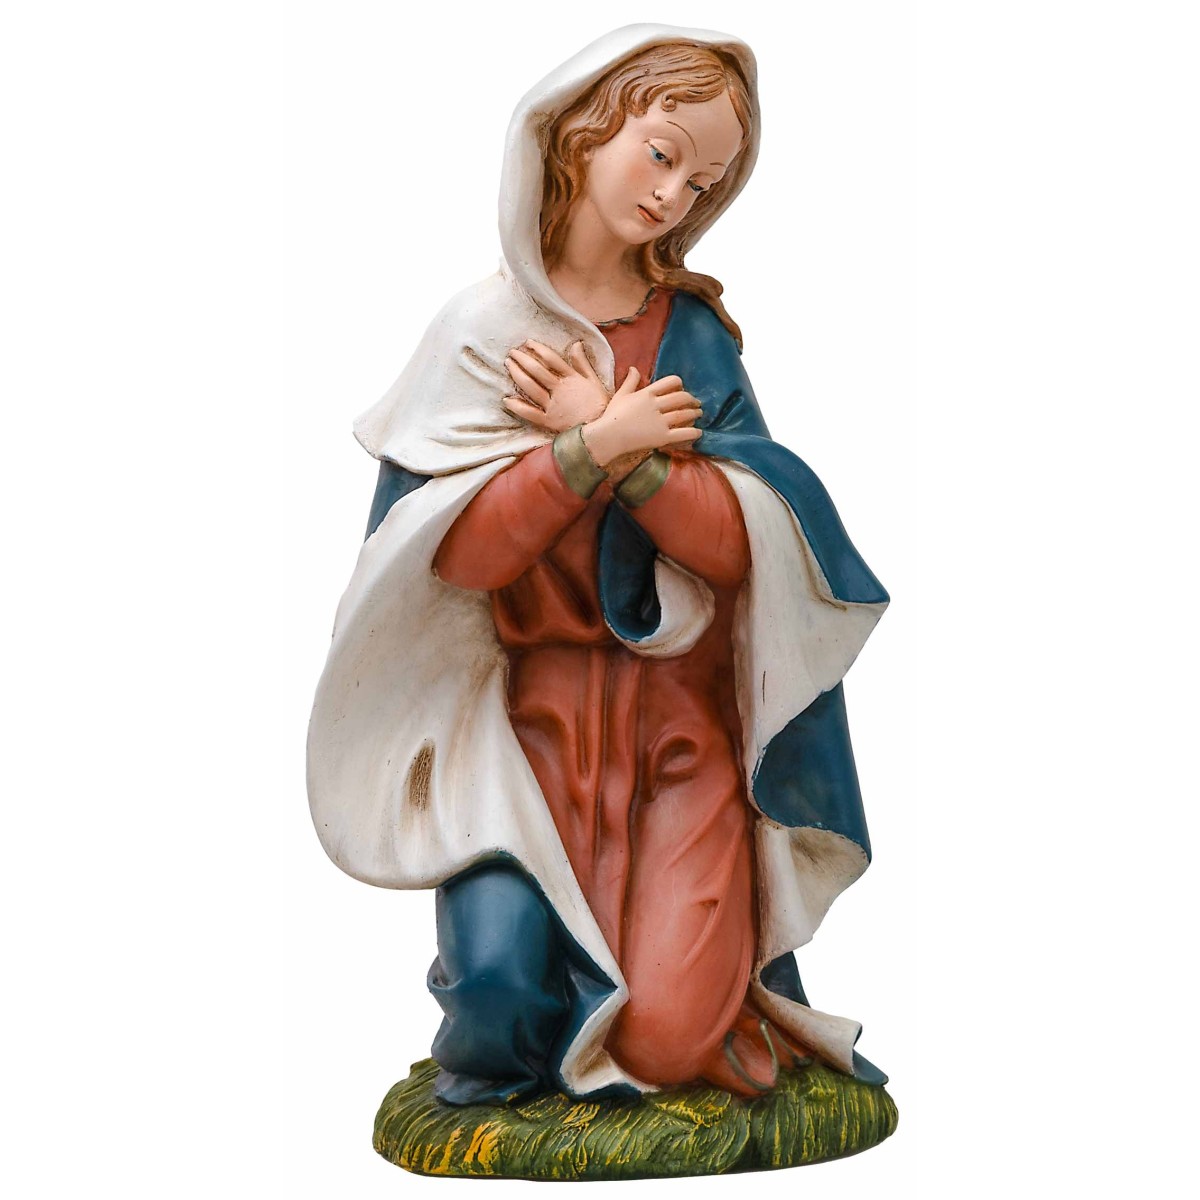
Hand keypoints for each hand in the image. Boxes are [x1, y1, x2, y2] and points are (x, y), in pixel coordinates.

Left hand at [503, 339, 609, 432]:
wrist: (603, 430)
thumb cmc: (599, 405)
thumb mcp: (594, 381)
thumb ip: (583, 362)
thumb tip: (576, 343)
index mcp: (571, 379)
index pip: (551, 359)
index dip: (538, 349)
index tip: (527, 343)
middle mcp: (560, 390)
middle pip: (537, 371)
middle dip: (523, 359)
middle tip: (512, 352)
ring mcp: (553, 406)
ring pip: (531, 388)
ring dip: (517, 375)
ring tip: (509, 365)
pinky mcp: (549, 422)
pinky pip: (530, 413)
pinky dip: (518, 407)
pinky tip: (507, 400)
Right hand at [581, 368, 701, 466]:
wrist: (608, 437)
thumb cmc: (612, 417)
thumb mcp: (621, 395)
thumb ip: (630, 381)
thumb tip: (633, 368)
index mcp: (647, 393)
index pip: (670, 382)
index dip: (680, 384)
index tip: (682, 389)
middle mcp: (655, 405)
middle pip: (681, 398)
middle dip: (692, 400)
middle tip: (696, 403)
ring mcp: (660, 422)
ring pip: (684, 414)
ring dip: (694, 414)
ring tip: (699, 414)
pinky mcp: (662, 437)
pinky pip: (682, 433)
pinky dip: (693, 433)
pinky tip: (699, 433)